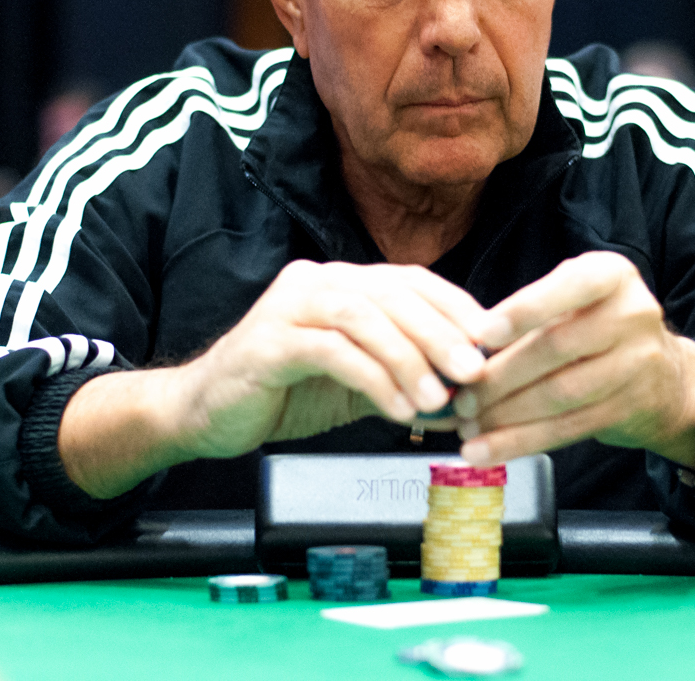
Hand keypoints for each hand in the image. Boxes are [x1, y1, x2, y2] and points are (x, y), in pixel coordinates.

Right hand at [60, 260, 486, 495]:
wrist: (203, 414)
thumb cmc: (282, 394)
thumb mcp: (355, 383)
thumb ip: (403, 376)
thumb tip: (466, 391)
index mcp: (341, 283)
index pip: (410, 280)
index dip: (455, 306)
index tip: (491, 340)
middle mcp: (317, 281)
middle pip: (392, 294)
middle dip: (441, 334)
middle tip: (474, 372)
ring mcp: (289, 306)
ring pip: (365, 317)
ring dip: (409, 358)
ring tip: (437, 398)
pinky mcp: (269, 341)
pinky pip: (333, 352)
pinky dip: (374, 380)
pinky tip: (398, 409)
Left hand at [451, 251, 694, 467]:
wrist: (667, 376)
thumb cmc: (598, 328)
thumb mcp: (575, 300)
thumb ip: (530, 315)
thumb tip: (464, 348)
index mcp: (612, 276)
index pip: (569, 287)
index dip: (524, 310)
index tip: (482, 335)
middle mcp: (633, 315)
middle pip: (556, 348)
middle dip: (501, 377)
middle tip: (460, 398)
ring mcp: (638, 364)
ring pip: (560, 395)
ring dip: (506, 416)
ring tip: (467, 428)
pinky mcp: (631, 408)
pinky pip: (568, 428)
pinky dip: (522, 441)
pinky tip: (488, 450)